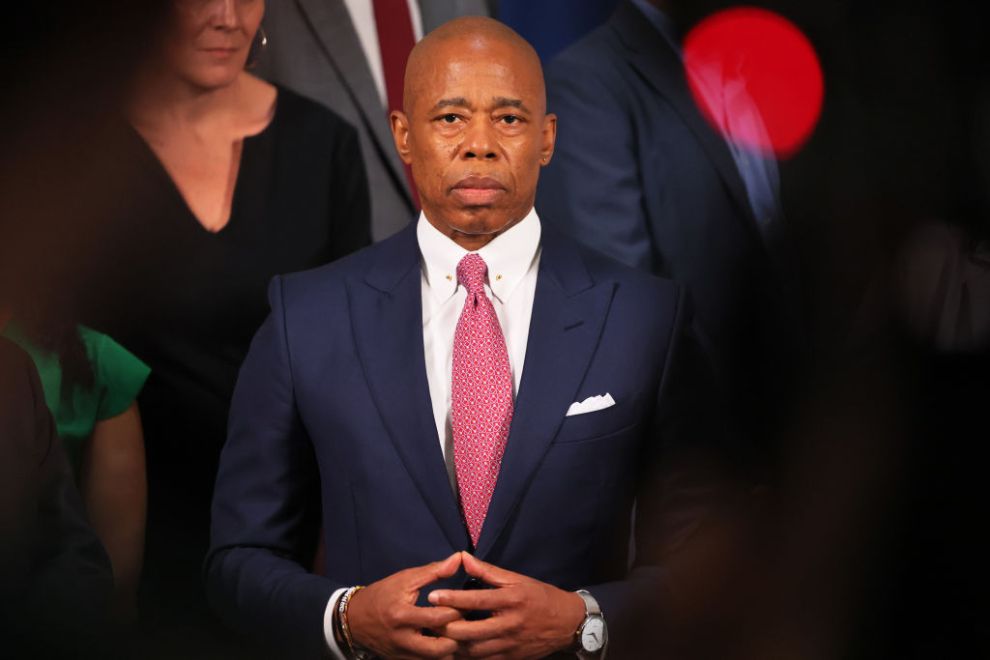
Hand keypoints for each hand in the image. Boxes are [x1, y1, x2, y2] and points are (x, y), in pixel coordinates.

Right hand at [347, 552, 464, 658]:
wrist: (353, 619)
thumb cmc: (382, 594)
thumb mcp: (405, 579)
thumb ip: (434, 571)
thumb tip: (459, 558)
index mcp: (402, 615)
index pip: (439, 618)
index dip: (457, 611)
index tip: (467, 604)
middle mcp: (402, 639)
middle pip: (440, 649)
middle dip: (457, 638)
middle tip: (464, 625)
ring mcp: (402, 654)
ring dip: (450, 649)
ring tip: (456, 634)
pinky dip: (438, 656)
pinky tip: (444, 643)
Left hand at [429, 552, 585, 658]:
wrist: (567, 623)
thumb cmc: (540, 596)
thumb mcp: (517, 579)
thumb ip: (488, 571)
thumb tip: (463, 557)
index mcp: (511, 600)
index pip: (476, 600)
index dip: (452, 599)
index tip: (432, 596)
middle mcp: (509, 624)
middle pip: (470, 631)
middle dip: (446, 627)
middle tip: (428, 620)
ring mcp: (510, 644)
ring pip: (474, 650)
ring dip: (453, 645)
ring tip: (436, 636)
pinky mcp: (511, 658)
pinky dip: (467, 657)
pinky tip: (454, 650)